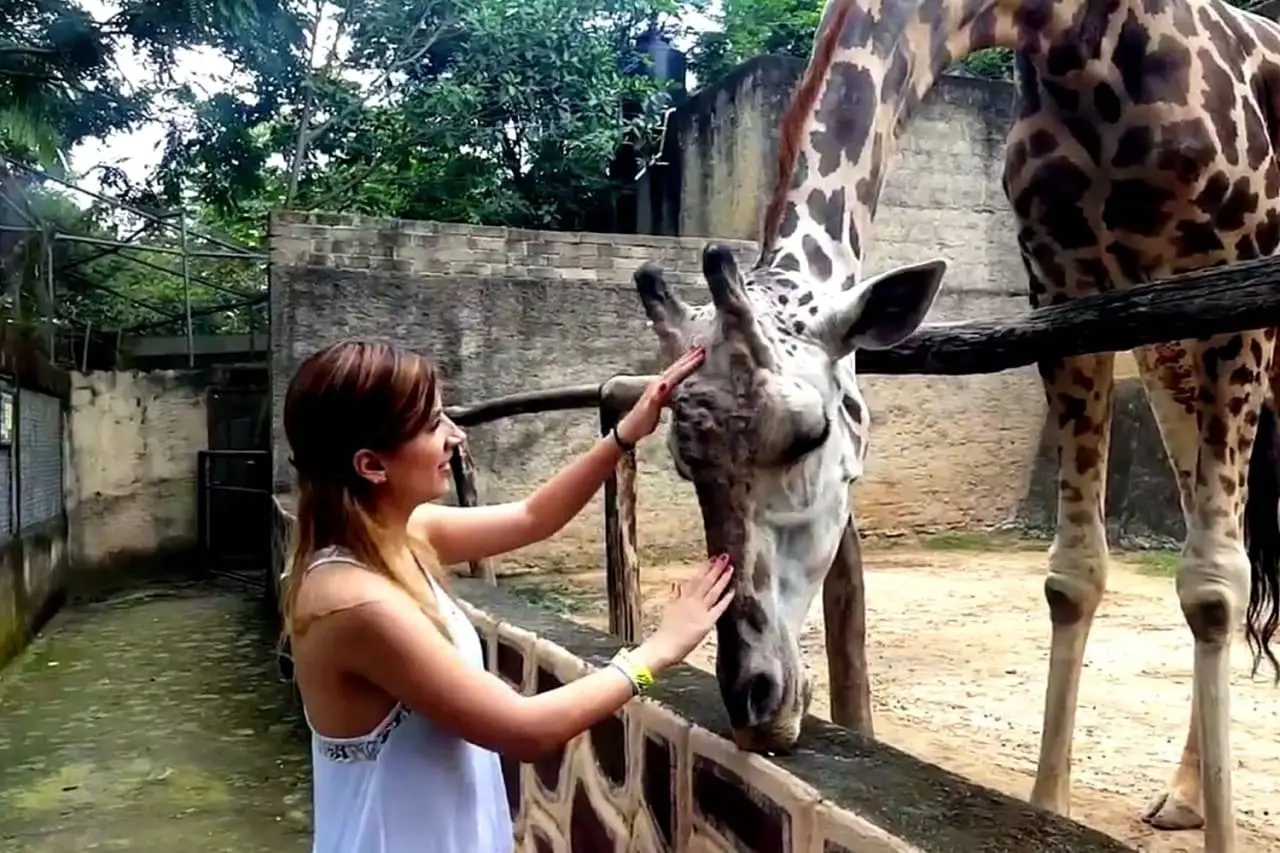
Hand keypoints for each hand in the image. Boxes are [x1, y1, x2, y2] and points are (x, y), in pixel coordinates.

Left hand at [617, 345, 705, 443]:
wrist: (630, 428)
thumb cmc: (641, 421)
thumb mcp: (649, 410)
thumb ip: (656, 397)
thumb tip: (664, 383)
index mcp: (658, 387)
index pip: (676, 373)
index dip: (689, 365)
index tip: (701, 356)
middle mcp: (658, 384)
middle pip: (675, 368)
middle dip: (688, 358)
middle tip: (701, 348)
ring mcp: (658, 387)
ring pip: (674, 371)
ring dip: (684, 362)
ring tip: (694, 353)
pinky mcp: (660, 393)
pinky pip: (673, 379)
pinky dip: (680, 372)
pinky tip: (684, 372)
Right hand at [634, 554, 734, 672]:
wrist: (665, 646)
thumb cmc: (666, 630)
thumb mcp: (669, 608)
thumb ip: (675, 596)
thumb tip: (677, 584)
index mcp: (683, 597)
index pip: (696, 578)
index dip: (705, 568)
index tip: (712, 558)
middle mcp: (692, 601)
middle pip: (705, 581)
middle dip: (715, 568)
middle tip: (724, 556)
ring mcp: (700, 611)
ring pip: (713, 591)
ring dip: (722, 579)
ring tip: (730, 567)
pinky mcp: (707, 622)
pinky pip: (719, 608)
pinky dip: (726, 599)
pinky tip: (733, 590)